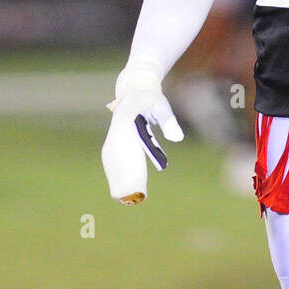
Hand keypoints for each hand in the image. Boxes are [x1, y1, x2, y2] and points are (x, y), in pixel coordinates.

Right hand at [101, 76, 183, 204]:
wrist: (134, 90)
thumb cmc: (150, 99)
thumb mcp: (162, 106)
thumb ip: (168, 121)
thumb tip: (177, 138)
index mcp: (126, 122)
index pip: (126, 149)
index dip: (131, 168)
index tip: (138, 183)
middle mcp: (116, 133)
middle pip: (118, 161)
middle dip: (126, 180)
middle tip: (137, 197)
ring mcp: (112, 140)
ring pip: (113, 164)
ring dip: (119, 181)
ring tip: (127, 198)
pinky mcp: (113, 145)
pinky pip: (113, 164)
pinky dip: (117, 177)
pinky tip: (120, 191)